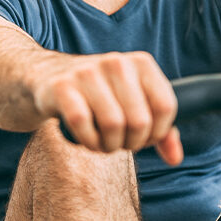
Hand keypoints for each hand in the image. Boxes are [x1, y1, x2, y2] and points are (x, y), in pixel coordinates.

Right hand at [34, 51, 182, 164]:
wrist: (45, 77)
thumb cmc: (98, 95)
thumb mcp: (133, 104)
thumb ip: (160, 130)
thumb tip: (175, 158)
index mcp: (141, 62)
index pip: (166, 107)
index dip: (158, 133)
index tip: (143, 138)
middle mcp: (116, 62)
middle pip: (140, 121)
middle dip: (131, 144)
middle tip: (120, 143)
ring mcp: (87, 72)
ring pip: (113, 125)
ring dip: (109, 146)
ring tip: (103, 143)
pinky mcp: (62, 86)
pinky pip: (82, 123)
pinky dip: (87, 141)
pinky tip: (87, 140)